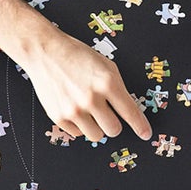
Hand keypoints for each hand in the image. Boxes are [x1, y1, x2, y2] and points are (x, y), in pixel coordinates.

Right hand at [0, 0, 150, 142]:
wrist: (45, 52)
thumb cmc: (77, 56)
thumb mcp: (106, 66)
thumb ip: (118, 88)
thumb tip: (128, 111)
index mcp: (107, 83)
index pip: (130, 112)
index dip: (140, 126)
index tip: (145, 134)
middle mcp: (91, 98)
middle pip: (114, 130)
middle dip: (114, 125)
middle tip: (108, 115)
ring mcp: (74, 110)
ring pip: (97, 136)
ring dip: (97, 127)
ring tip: (90, 112)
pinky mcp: (59, 117)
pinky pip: (78, 134)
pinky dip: (80, 126)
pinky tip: (75, 109)